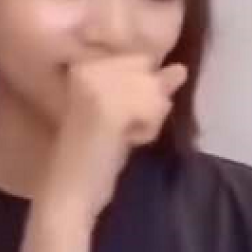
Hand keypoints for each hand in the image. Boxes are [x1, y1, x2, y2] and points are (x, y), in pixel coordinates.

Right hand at [37, 54, 186, 222]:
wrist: (70, 193)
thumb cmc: (98, 155)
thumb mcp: (128, 113)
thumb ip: (152, 87)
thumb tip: (181, 68)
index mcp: (85, 63)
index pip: (143, 58)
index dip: (144, 89)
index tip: (118, 115)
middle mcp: (86, 67)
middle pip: (150, 71)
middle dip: (149, 102)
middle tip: (120, 127)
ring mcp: (95, 85)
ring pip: (155, 89)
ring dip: (149, 118)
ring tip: (122, 135)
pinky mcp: (106, 108)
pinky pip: (153, 109)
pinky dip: (148, 130)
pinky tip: (127, 141)